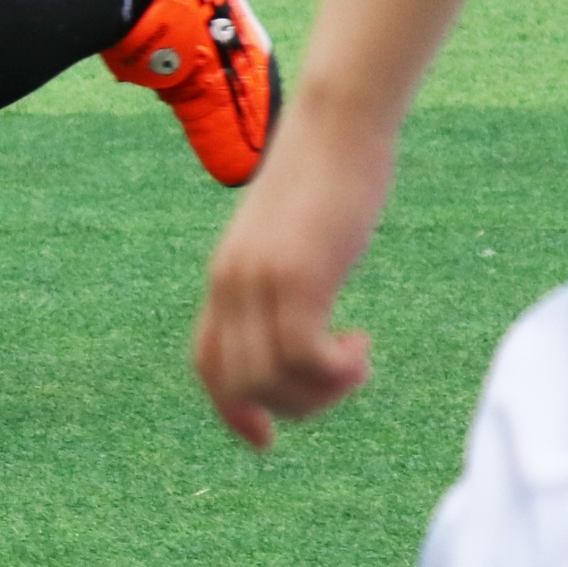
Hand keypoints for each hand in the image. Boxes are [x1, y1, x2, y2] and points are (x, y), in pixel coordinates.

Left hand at [193, 124, 388, 447]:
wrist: (335, 127)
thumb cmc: (324, 178)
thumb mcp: (294, 238)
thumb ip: (286, 276)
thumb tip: (302, 310)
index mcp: (226, 278)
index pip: (206, 364)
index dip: (231, 410)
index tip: (264, 440)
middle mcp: (231, 285)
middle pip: (238, 384)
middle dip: (294, 405)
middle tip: (341, 379)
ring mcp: (260, 281)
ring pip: (270, 379)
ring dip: (321, 391)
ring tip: (356, 360)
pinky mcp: (298, 275)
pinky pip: (303, 356)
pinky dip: (336, 370)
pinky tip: (360, 343)